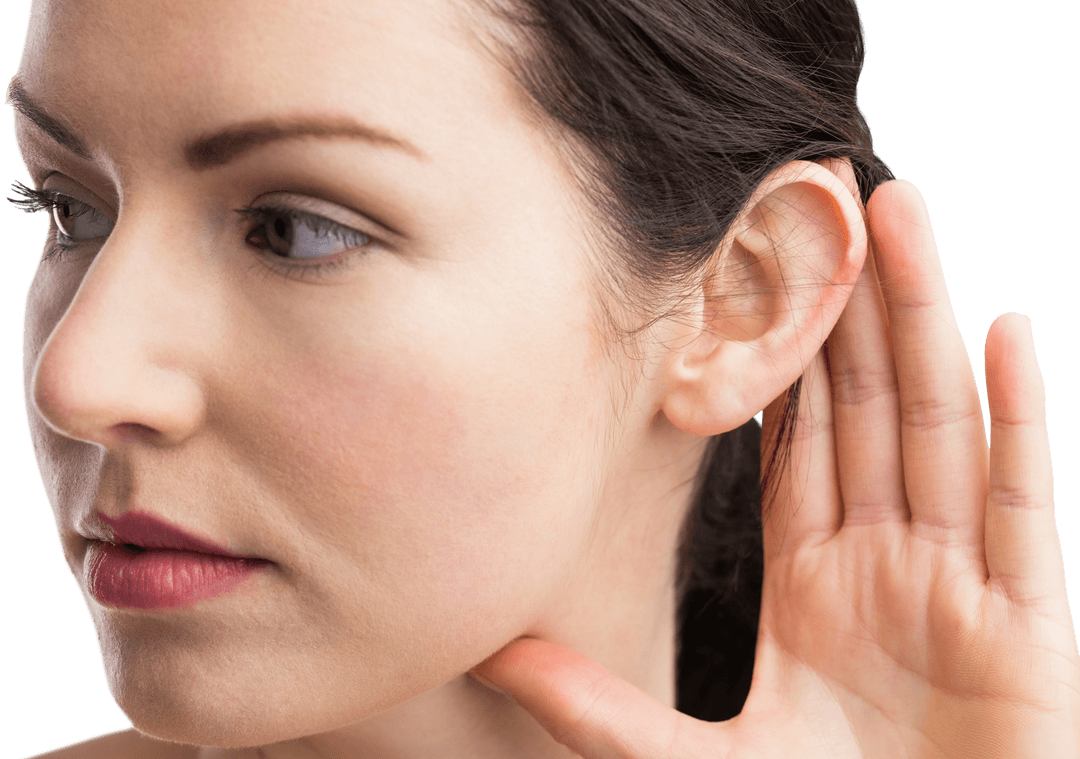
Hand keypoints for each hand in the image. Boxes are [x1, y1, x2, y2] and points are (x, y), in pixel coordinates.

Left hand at [469, 171, 1079, 756]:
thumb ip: (600, 707)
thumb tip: (495, 654)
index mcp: (816, 587)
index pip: (797, 446)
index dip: (781, 361)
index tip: (754, 280)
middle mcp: (888, 566)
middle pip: (863, 408)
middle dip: (850, 305)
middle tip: (826, 201)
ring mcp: (960, 586)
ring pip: (936, 425)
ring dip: (923, 320)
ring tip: (901, 221)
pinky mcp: (1029, 625)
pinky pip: (1022, 502)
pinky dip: (1016, 418)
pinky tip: (1004, 333)